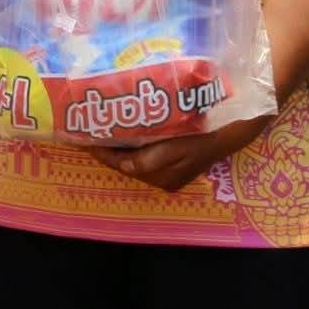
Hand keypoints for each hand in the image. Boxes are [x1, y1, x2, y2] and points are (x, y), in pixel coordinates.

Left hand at [90, 115, 270, 192]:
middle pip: (124, 164)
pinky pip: (142, 156)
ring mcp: (166, 173)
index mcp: (161, 178)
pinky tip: (120, 132)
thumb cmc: (202, 135)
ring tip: (96, 129)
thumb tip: (123, 166)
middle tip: (84, 129)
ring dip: (115, 146)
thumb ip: (151, 158)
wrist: (228, 131)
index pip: (121, 165)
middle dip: (104, 148)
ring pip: (131, 160)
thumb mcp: (178, 146)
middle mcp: (161, 180)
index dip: (100, 151)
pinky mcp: (171, 165)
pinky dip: (129, 146)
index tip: (80, 137)